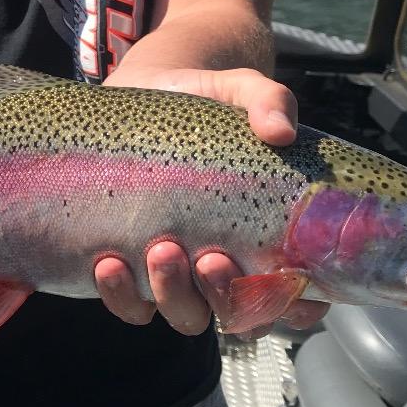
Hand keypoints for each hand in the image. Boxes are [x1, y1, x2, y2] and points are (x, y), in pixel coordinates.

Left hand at [95, 65, 328, 336]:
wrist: (144, 91)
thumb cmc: (206, 101)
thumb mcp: (241, 90)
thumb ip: (269, 102)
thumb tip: (281, 131)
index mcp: (266, 237)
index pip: (298, 296)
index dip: (298, 306)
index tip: (285, 284)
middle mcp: (225, 264)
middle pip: (238, 315)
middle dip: (225, 296)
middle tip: (211, 258)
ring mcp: (178, 271)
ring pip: (186, 314)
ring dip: (174, 295)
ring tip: (161, 249)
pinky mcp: (131, 266)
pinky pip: (130, 305)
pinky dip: (121, 295)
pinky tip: (109, 263)